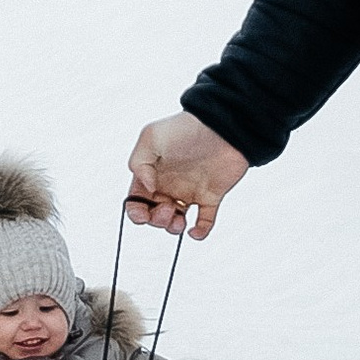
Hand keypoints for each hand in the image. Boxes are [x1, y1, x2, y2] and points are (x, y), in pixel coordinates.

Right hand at [127, 111, 249, 239]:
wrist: (223, 126)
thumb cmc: (186, 128)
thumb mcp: (151, 137)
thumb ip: (139, 163)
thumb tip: (147, 189)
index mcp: (152, 173)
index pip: (136, 200)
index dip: (136, 212)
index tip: (143, 213)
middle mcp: (169, 185)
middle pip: (154, 214)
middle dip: (156, 220)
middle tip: (168, 209)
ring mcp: (190, 191)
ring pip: (175, 221)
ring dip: (173, 229)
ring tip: (180, 222)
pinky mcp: (211, 196)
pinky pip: (204, 221)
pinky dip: (200, 232)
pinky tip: (196, 232)